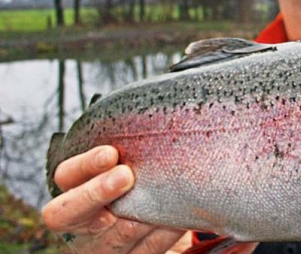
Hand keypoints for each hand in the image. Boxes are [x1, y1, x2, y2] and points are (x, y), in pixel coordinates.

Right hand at [42, 146, 187, 253]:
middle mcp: (80, 223)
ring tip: (165, 196)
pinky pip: (145, 251)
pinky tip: (178, 220)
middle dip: (96, 193)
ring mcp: (101, 248)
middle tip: (126, 176)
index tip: (110, 153)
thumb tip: (161, 116)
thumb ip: (136, 151)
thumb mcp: (135, 166)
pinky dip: (163, 234)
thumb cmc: (147, 185)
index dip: (85, 165)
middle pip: (67, 213)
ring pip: (114, 235)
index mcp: (76, 190)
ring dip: (142, 215)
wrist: (162, 229)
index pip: (67, 175)